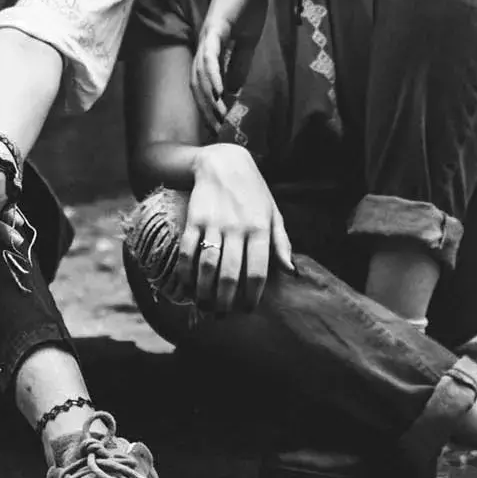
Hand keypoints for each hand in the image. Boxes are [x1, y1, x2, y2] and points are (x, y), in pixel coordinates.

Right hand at [176, 144, 294, 313]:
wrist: (224, 162)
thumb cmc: (253, 192)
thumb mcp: (273, 213)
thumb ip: (281, 243)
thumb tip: (291, 272)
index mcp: (260, 229)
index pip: (257, 271)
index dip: (252, 296)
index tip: (247, 310)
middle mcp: (237, 228)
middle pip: (230, 274)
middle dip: (226, 301)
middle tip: (223, 315)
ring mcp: (214, 223)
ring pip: (207, 266)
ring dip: (204, 291)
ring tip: (205, 307)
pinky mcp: (193, 219)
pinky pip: (187, 251)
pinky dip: (185, 272)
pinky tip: (186, 286)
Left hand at [191, 0, 275, 133]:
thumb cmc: (249, 3)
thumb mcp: (246, 41)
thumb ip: (238, 64)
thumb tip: (231, 90)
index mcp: (209, 47)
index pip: (203, 81)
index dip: (208, 103)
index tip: (218, 123)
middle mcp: (203, 43)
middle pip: (197, 82)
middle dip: (205, 107)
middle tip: (215, 129)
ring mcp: (207, 35)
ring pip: (201, 73)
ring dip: (209, 97)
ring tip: (218, 117)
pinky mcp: (215, 27)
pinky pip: (211, 56)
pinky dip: (213, 76)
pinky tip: (219, 93)